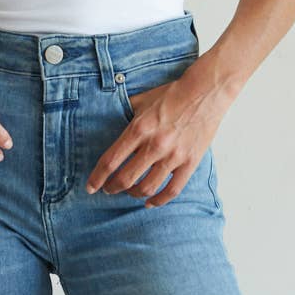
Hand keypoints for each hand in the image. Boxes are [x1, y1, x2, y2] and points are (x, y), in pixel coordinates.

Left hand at [85, 73, 229, 208]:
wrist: (204, 92)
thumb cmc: (171, 94)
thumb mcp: (142, 99)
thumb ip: (125, 112)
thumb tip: (109, 118)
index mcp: (139, 128)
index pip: (111, 160)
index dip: (98, 177)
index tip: (90, 186)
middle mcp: (154, 145)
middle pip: (126, 178)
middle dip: (112, 188)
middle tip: (107, 189)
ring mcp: (173, 156)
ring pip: (147, 187)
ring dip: (133, 194)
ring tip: (128, 192)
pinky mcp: (190, 163)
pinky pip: (172, 190)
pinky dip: (158, 201)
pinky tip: (150, 202)